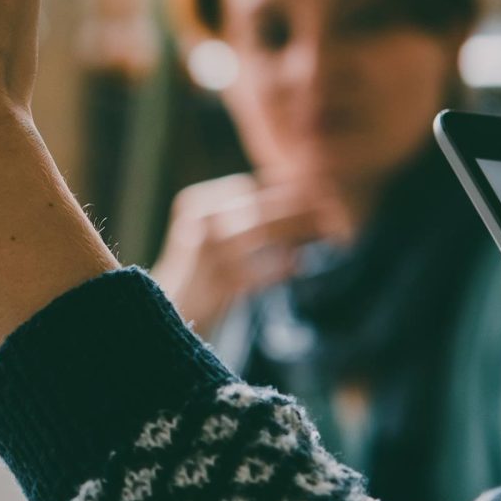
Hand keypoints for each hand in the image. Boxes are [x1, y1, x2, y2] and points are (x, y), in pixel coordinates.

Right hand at [152, 175, 340, 333]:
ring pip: (263, 234)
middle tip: (329, 206)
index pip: (246, 187)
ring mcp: (208, 256)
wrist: (171, 314)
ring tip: (325, 231)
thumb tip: (294, 191)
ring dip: (298, 231)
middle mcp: (198, 226)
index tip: (313, 189)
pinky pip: (263, 270)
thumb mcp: (206, 233)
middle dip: (296, 207)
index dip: (281, 188)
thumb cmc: (198, 272)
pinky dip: (284, 266)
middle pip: (256, 208)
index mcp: (193, 204)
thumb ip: (238, 212)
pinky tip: (299, 265)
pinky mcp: (220, 285)